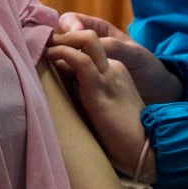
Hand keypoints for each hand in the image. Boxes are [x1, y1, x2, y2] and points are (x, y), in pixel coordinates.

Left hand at [46, 29, 149, 179]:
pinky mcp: (102, 87)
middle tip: (42, 45)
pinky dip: (62, 53)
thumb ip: (81, 95)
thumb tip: (52, 90)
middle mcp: (112, 68)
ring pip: (86, 39)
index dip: (63, 46)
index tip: (43, 51)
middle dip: (61, 36)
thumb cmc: (120, 139)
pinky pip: (81, 60)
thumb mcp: (96, 108)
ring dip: (61, 39)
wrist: (146, 152)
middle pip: (86, 37)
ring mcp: (109, 75)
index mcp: (112, 73)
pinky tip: (50, 57)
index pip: (85, 48)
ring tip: (43, 49)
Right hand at [55, 12, 181, 104]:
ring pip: (59, 56)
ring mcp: (83, 63)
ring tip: (48, 68)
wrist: (157, 94)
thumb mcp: (134, 54)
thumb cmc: (148, 68)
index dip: (67, 27)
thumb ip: (113, 46)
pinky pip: (65, 74)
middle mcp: (86, 45)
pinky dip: (59, 76)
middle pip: (60, 38)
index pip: (71, 20)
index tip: (70, 39)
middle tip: (49, 55)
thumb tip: (87, 41)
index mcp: (98, 30)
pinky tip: (58, 83)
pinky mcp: (82, 81)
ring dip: (53, 61)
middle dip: (52, 44)